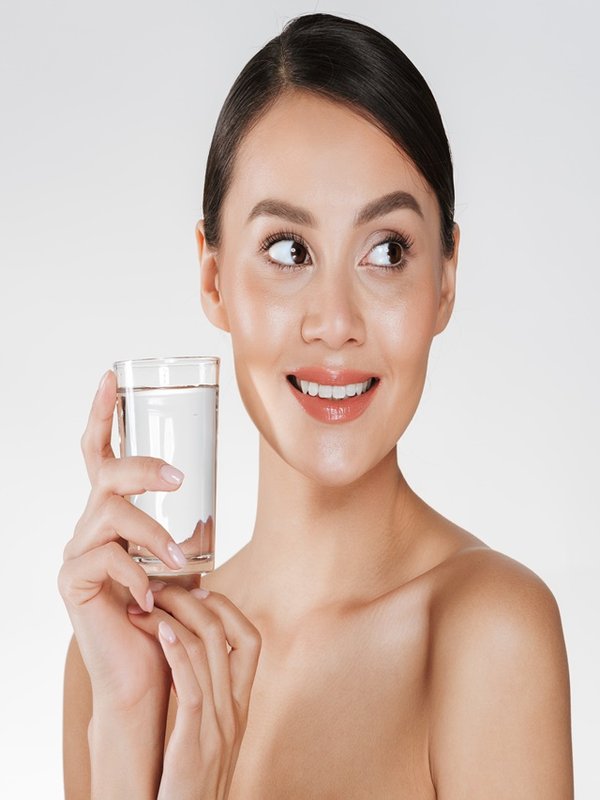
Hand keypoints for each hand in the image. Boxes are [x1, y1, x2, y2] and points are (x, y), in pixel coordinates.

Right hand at [57, 368, 196, 709]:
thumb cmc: (167, 616)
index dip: (103, 416)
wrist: (150, 671)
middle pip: (104, 474)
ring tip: (182, 563)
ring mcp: (78, 552)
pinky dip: (135, 574)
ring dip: (152, 533)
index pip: (100, 455)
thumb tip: (208, 504)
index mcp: (113, 515)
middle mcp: (91, 526)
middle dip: (141, 467)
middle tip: (177, 477)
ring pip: (110, 513)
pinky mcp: (73, 581)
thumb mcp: (182, 563)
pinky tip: (150, 598)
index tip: (110, 377)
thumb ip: (186, 533)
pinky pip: (104, 558)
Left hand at [127, 582, 261, 798]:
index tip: (198, 591)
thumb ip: (204, 697)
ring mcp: (219, 727)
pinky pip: (192, 686)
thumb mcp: (206, 734)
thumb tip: (184, 656)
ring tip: (148, 602)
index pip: (251, 640)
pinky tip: (159, 631)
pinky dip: (176, 652)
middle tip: (162, 586)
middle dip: (194, 601)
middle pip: (227, 635)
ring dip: (175, 617)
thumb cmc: (185, 782)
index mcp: (239, 705)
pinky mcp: (195, 743)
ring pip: (207, 651)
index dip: (228, 608)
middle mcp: (235, 710)